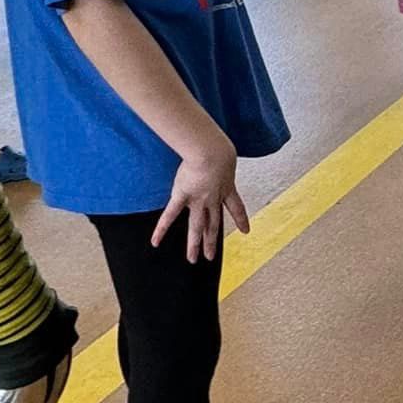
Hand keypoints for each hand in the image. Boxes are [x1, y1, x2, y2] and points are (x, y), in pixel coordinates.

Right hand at [153, 133, 247, 262]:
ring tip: (194, 260)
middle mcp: (213, 199)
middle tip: (210, 257)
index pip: (236, 207)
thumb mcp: (226, 152)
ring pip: (197, 227)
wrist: (213, 152)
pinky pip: (170, 215)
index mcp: (227, 188)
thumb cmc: (218, 147)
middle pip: (213, 224)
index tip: (247, 231)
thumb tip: (220, 142)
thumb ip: (222, 154)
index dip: (241, 219)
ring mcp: (198, 200)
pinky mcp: (182, 196)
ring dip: (195, 244)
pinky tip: (155, 242)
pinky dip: (162, 229)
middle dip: (211, 241)